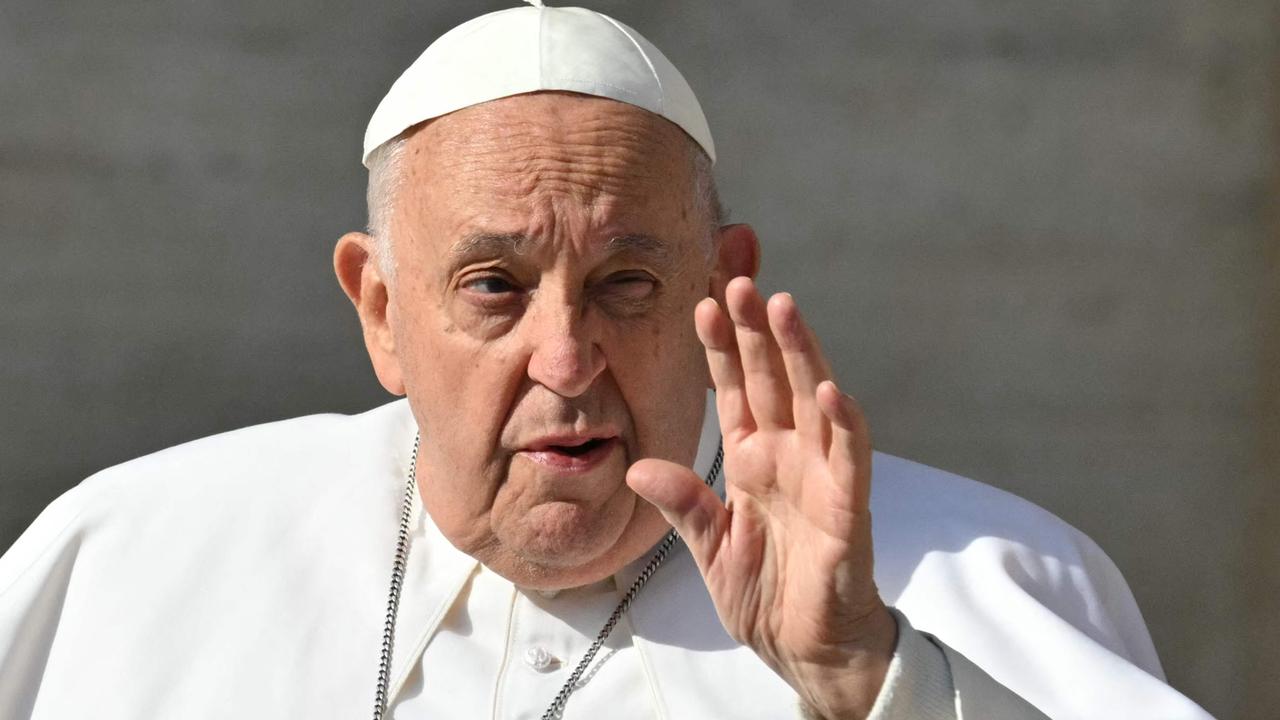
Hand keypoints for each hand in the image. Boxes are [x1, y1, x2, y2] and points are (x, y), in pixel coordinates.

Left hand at [628, 277, 895, 719]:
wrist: (804, 648)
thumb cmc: (763, 592)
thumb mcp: (708, 544)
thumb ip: (680, 502)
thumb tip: (634, 466)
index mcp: (753, 457)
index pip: (735, 389)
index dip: (720, 346)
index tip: (701, 300)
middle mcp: (788, 454)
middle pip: (772, 378)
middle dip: (755, 330)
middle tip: (737, 279)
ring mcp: (820, 475)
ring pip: (812, 399)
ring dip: (800, 353)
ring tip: (781, 306)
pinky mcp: (847, 508)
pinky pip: (849, 458)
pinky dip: (842, 423)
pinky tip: (827, 388)